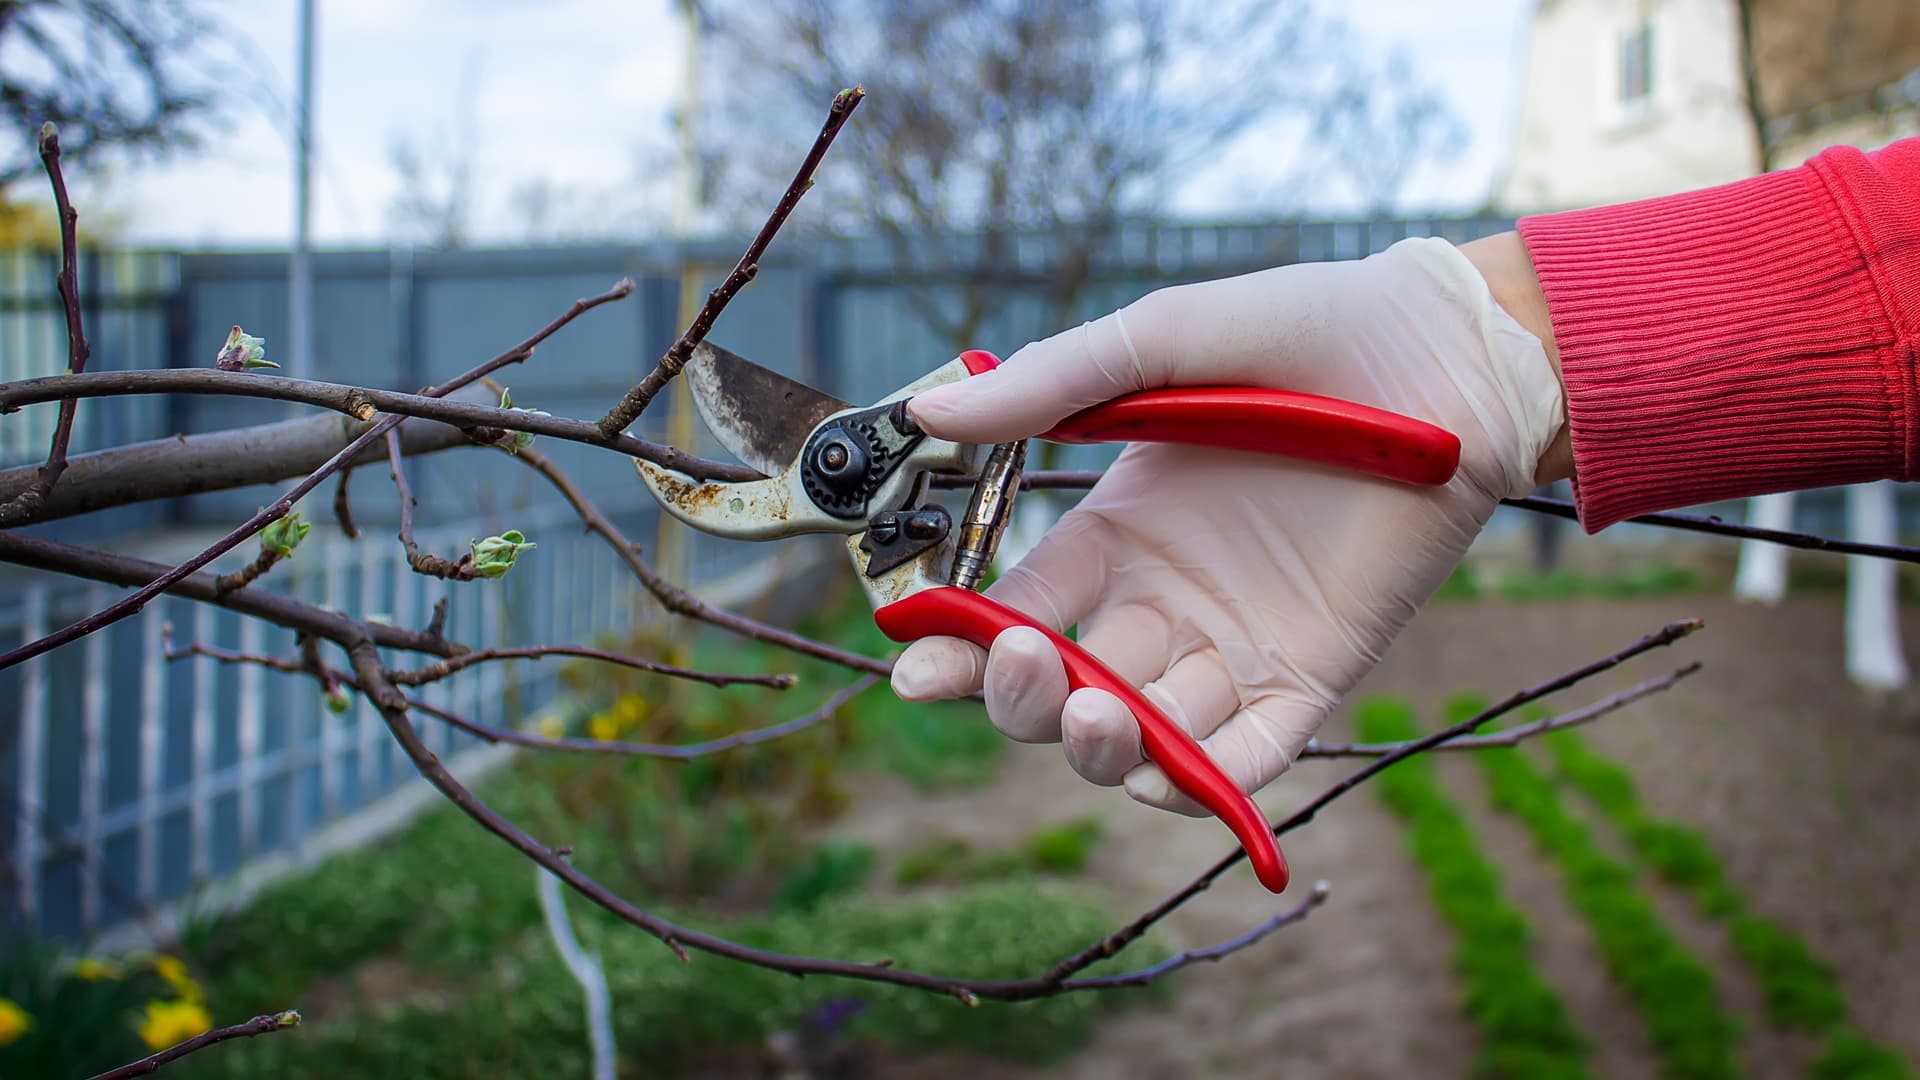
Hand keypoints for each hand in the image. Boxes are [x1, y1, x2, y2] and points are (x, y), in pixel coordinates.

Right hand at [891, 237, 1564, 813]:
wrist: (1449, 352)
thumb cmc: (1306, 332)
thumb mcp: (1165, 342)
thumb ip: (1054, 384)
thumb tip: (932, 415)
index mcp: (1115, 534)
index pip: (1016, 613)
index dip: (959, 649)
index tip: (916, 667)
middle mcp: (1163, 601)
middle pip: (1066, 689)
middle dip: (1026, 699)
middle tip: (1027, 667)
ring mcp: (1236, 645)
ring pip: (1146, 737)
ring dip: (1106, 746)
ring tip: (1102, 712)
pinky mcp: (1312, 674)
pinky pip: (1249, 756)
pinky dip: (1210, 783)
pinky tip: (1171, 772)